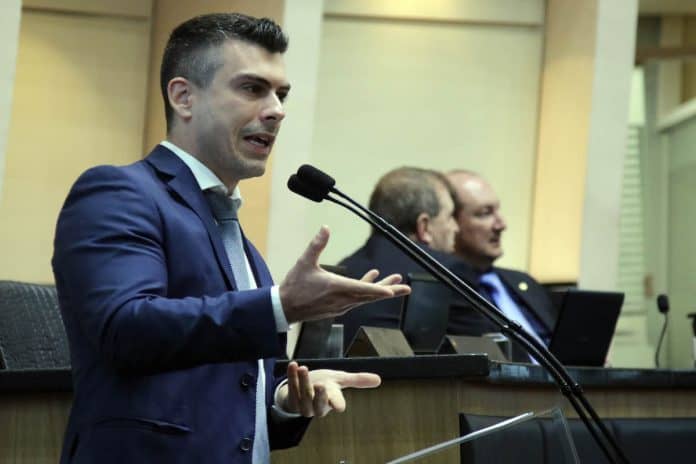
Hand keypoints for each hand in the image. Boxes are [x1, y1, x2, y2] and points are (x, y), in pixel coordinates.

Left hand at [276, 362, 380, 416]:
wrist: (303, 388)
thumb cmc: (325, 384)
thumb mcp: (341, 380)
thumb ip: (357, 380)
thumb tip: (379, 379)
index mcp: (332, 400)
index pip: (336, 403)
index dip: (337, 404)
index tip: (340, 407)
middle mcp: (318, 406)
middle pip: (318, 405)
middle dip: (319, 396)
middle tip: (321, 384)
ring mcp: (303, 405)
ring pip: (303, 395)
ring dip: (303, 381)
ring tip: (303, 368)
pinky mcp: (291, 400)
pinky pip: (291, 388)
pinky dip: (291, 376)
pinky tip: (293, 364)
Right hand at [279, 226, 409, 322]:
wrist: (284, 308)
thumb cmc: (294, 286)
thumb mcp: (304, 262)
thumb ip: (317, 245)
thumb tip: (325, 228)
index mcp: (336, 288)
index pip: (362, 290)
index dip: (379, 289)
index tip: (393, 290)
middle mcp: (342, 299)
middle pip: (370, 296)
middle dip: (390, 291)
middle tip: (406, 289)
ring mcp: (341, 305)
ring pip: (366, 298)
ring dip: (381, 290)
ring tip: (395, 281)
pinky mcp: (338, 307)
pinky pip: (358, 299)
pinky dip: (367, 290)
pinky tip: (371, 278)